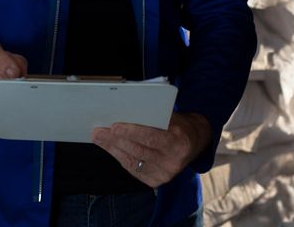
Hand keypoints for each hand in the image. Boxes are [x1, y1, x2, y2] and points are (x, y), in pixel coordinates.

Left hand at [91, 112, 211, 187]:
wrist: (194, 142)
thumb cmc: (178, 125)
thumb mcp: (171, 116)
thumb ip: (152, 116)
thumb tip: (124, 112)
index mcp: (178, 141)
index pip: (151, 137)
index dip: (131, 132)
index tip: (114, 126)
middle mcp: (173, 161)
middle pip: (138, 150)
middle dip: (115, 140)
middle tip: (99, 131)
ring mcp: (165, 174)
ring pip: (133, 161)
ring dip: (113, 149)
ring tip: (100, 139)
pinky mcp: (157, 181)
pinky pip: (134, 170)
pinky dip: (120, 158)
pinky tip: (111, 149)